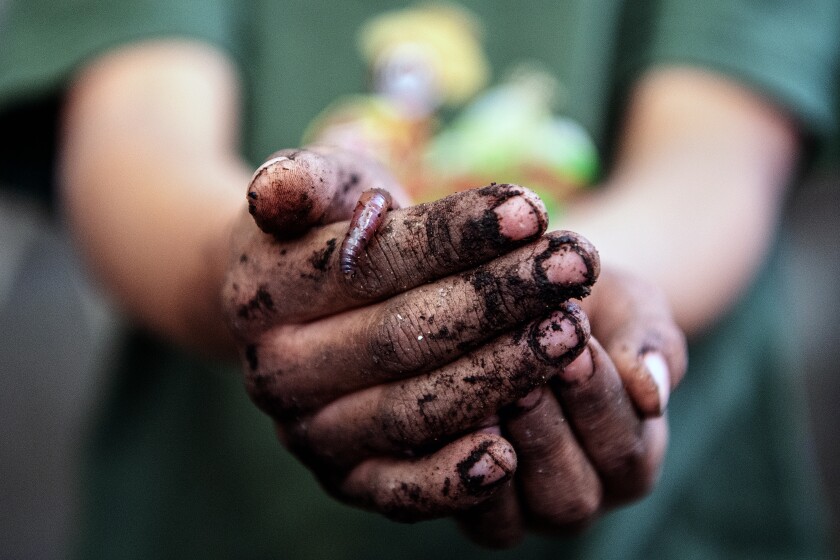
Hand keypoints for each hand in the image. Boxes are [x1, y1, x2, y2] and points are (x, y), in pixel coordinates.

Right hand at [222, 148, 601, 520]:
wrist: (300, 311)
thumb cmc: (331, 231)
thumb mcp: (322, 187)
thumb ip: (306, 179)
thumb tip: (275, 192)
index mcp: (263, 293)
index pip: (373, 261)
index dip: (455, 236)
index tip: (533, 210)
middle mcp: (276, 373)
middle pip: (402, 336)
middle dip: (500, 298)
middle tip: (577, 265)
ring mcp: (310, 434)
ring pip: (413, 410)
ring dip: (501, 375)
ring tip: (571, 332)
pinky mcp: (347, 479)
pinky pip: (400, 491)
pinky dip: (452, 481)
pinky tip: (511, 455)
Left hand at [457, 268, 686, 546]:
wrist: (519, 306)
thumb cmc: (584, 305)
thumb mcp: (628, 307)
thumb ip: (651, 343)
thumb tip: (653, 394)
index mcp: (631, 459)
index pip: (624, 447)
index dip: (599, 398)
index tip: (577, 349)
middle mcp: (582, 496)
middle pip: (572, 494)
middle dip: (547, 429)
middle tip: (524, 377)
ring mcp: (524, 512)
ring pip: (516, 514)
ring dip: (500, 450)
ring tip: (484, 397)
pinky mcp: (469, 506)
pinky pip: (463, 511)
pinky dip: (455, 470)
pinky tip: (449, 419)